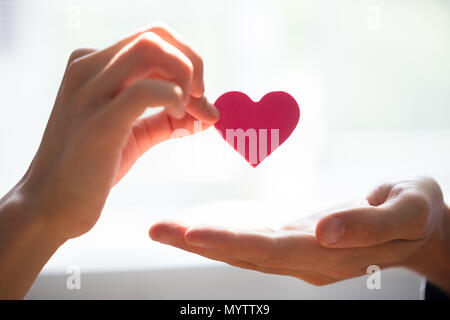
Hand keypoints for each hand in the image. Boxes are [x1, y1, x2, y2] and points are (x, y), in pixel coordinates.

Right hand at [11, 23, 218, 240]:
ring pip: (151, 49)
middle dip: (191, 63)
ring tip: (189, 110)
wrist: (51, 205)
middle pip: (155, 36)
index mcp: (92, 67)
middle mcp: (87, 69)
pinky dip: (173, 97)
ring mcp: (90, 93)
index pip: (150, 39)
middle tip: (202, 98)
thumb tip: (208, 113)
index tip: (200, 95)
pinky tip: (178, 117)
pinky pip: (145, 90)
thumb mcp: (132, 135)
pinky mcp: (99, 122)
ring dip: (185, 76)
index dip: (185, 61)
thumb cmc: (91, 169)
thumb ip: (166, 120)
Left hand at [149, 177, 449, 291]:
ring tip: (164, 229)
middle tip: (156, 230)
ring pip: (243, 250)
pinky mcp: (296, 240)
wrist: (420, 223)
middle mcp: (305, 259)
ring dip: (201, 240)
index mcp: (328, 253)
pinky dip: (222, 235)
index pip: (269, 249)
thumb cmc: (417, 212)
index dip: (228, 242)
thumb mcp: (407, 211)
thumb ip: (368, 225)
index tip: (189, 234)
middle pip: (244, 253)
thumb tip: (323, 231)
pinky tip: (198, 230)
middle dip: (197, 243)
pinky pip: (252, 240)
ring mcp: (298, 252)